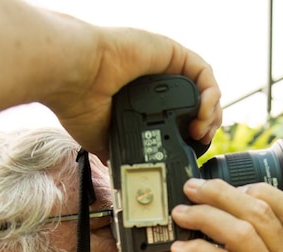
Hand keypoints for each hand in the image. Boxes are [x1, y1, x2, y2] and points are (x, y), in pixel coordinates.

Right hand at [42, 18, 221, 161]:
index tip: (191, 150)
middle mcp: (155, 80)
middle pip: (198, 101)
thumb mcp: (99, 137)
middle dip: (207, 124)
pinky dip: (210, 94)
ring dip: (211, 112)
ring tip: (202, 131)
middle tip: (201, 141)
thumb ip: (112, 150)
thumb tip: (114, 167)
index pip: (179, 114)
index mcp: (141, 98)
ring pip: (205, 88)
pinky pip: (203, 72)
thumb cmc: (76, 103)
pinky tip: (202, 114)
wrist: (71, 78)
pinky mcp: (171, 52)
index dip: (192, 133)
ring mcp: (164, 65)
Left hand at [169, 179, 282, 251]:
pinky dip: (197, 250)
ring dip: (205, 217)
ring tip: (180, 214)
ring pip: (241, 234)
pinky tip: (181, 248)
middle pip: (259, 213)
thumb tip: (224, 221)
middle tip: (192, 188)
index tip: (233, 184)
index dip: (263, 189)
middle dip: (221, 194)